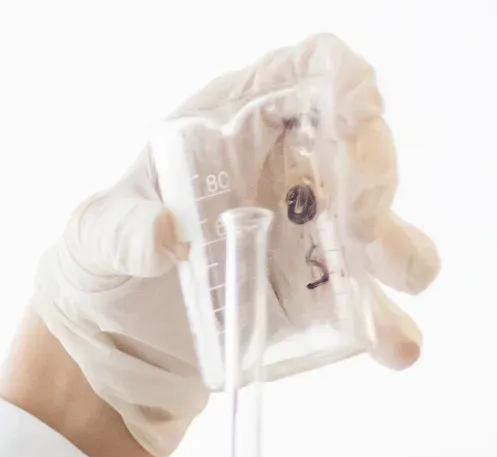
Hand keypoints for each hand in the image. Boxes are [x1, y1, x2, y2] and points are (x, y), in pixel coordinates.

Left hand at [28, 34, 439, 456]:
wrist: (105, 342)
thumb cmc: (100, 264)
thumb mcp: (95, 240)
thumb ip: (122, 232)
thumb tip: (164, 238)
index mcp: (235, 126)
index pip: (311, 70)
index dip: (345, 83)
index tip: (350, 124)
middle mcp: (283, 170)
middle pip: (362, 143)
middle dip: (376, 176)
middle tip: (359, 225)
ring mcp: (305, 234)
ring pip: (381, 225)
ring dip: (401, 249)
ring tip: (397, 279)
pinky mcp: (311, 298)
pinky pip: (367, 304)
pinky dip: (389, 324)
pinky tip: (394, 346)